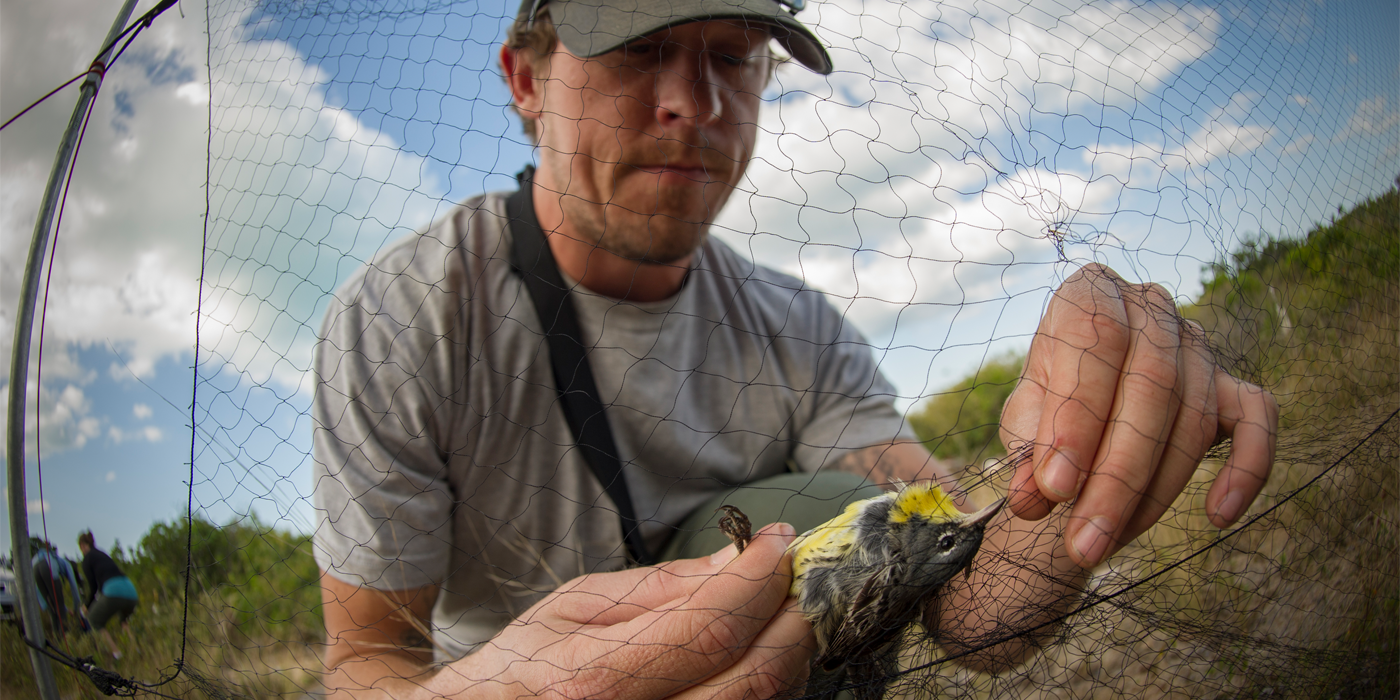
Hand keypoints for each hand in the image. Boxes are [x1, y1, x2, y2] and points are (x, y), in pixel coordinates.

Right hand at [447, 522, 812, 699]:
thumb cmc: (525, 671)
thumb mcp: (573, 609)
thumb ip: (660, 587)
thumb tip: (738, 558)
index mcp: (593, 684)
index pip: (708, 628)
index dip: (758, 578)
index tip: (778, 540)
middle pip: (752, 678)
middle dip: (791, 618)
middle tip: (799, 576)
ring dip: (788, 654)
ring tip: (777, 614)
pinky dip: (770, 688)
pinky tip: (760, 659)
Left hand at [1001, 263, 1277, 567]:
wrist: (1091, 395)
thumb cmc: (1051, 403)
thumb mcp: (1024, 420)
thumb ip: (1026, 453)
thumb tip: (1032, 499)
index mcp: (1091, 294)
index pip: (1094, 345)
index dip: (1075, 420)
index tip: (1055, 489)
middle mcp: (1152, 309)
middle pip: (1149, 389)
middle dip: (1115, 477)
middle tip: (1083, 542)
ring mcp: (1200, 345)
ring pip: (1192, 418)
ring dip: (1153, 492)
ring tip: (1106, 544)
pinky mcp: (1235, 385)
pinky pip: (1258, 424)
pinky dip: (1247, 470)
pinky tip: (1219, 516)